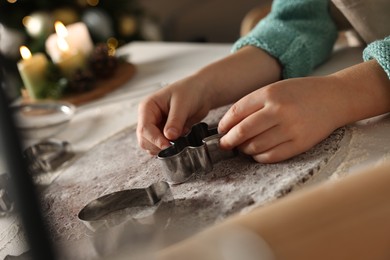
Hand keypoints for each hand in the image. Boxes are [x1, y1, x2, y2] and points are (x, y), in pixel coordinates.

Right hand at [137, 76, 211, 154]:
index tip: (168, 145)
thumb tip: (169, 136)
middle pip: (144, 139)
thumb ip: (175, 121)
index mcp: (148, 107)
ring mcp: (156, 126)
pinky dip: (170, 148)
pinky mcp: (164, 133)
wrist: (202, 92)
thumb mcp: (182, 104)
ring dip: (164, 147)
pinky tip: (180, 139)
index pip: (144, 128)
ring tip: (179, 139)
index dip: (155, 139)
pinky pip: (162, 146)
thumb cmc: (190, 91)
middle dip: (158, 145)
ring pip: (151, 145)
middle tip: (175, 145)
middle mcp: (149, 117)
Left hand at [218, 76, 345, 162]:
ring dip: (244, 150)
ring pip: (255, 146)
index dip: (224, 124)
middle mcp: (279, 110)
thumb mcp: (275, 89)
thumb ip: (253, 104)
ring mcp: (290, 128)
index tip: (221, 130)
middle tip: (225, 144)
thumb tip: (230, 125)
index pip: (236, 112)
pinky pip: (271, 156)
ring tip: (243, 148)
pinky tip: (257, 153)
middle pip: (242, 131)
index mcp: (270, 93)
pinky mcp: (300, 144)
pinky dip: (259, 157)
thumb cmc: (301, 93)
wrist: (334, 98)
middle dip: (228, 141)